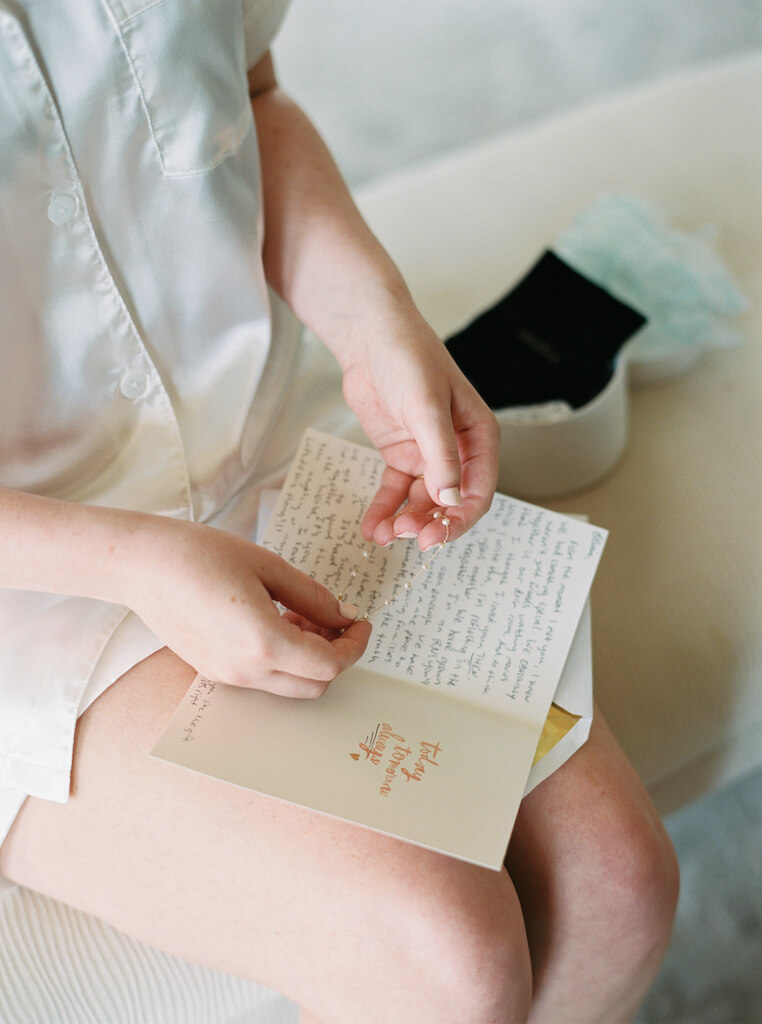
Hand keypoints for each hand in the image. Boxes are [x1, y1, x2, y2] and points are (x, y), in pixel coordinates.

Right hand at [124, 518, 370, 697]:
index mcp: (263, 643)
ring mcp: (227, 676)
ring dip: (309, 659)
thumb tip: (344, 616)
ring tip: (303, 615)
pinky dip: (283, 659)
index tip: (360, 622)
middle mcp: (245, 671)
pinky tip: (277, 622)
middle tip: (336, 619)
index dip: (354, 645)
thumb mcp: (269, 566)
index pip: (329, 664)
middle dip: (336, 656)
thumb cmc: (201, 555)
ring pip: (290, 686)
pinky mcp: (214, 672)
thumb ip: (313, 596)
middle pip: (314, 685)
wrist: (142, 565)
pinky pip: (264, 678)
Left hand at [340, 307, 498, 550]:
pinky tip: (372, 528)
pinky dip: (385, 511)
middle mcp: (457, 449)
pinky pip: (396, 492)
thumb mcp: (426, 406)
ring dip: (405, 521)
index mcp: (478, 435)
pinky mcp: (401, 454)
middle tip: (406, 537)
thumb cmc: (408, 356)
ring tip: (383, 535)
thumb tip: (451, 498)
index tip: (435, 536)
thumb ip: (441, 454)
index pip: (479, 490)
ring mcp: (427, 454)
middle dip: (430, 523)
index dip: (459, 518)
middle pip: (450, 501)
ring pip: (422, 501)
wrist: (369, 336)